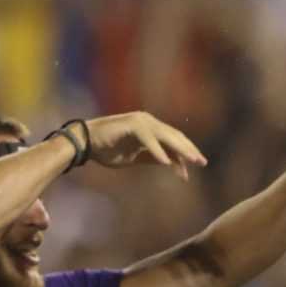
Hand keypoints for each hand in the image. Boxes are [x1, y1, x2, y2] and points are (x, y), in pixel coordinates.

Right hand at [82, 111, 208, 178]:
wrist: (83, 143)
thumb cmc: (108, 150)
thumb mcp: (135, 157)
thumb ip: (153, 158)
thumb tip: (172, 163)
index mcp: (150, 129)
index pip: (174, 139)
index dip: (186, 152)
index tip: (197, 165)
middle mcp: (148, 122)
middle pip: (174, 136)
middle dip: (189, 150)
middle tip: (202, 162)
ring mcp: (140, 121)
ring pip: (166, 136)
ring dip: (179, 149)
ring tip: (191, 161)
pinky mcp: (131, 125)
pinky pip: (148, 139)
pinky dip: (157, 150)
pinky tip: (166, 162)